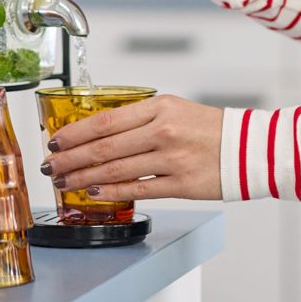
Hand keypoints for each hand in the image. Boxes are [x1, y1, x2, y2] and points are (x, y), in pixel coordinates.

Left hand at [44, 94, 224, 202]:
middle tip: (50, 167)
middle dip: (71, 158)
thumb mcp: (173, 110)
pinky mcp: (182, 185)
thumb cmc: (209, 128)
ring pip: (116, 170)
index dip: (75, 133)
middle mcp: (164, 131)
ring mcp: (172, 159)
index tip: (54, 141)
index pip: (106, 120)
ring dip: (85, 178)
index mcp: (159, 108)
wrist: (249, 147)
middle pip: (105, 146)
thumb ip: (139, 119)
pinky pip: (139, 189)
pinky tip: (95, 194)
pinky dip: (113, 192)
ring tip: (65, 183)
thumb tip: (98, 132)